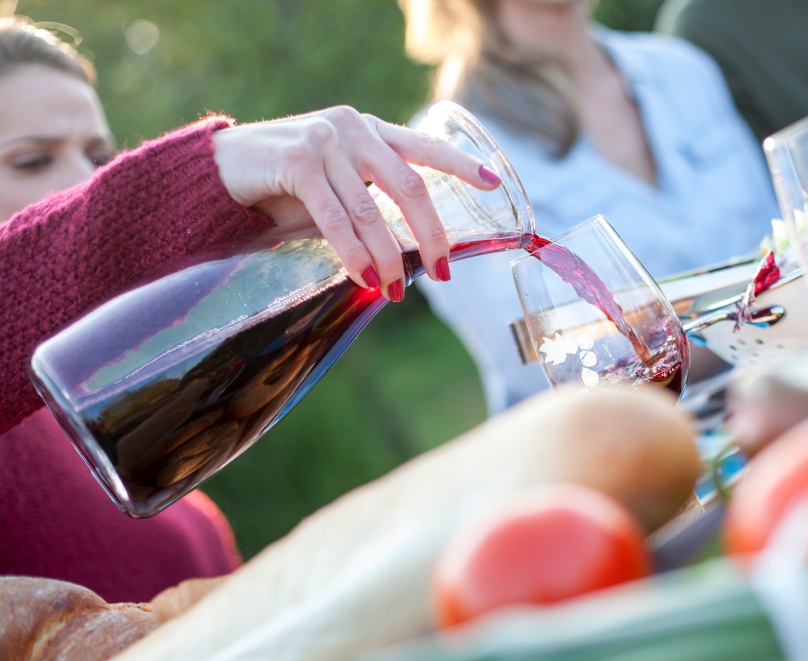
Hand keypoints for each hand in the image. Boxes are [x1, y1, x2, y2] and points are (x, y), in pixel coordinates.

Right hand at [211, 106, 501, 299]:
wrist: (220, 171)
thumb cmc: (285, 185)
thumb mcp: (337, 187)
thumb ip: (371, 203)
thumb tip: (411, 250)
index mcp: (370, 131)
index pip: (426, 147)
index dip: (462, 165)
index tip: (494, 183)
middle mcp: (354, 128)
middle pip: (409, 186)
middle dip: (431, 235)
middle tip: (444, 272)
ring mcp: (325, 141)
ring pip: (371, 211)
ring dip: (388, 258)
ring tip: (396, 291)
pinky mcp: (297, 161)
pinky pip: (336, 218)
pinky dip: (353, 253)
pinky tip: (365, 277)